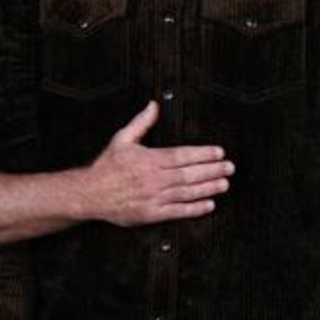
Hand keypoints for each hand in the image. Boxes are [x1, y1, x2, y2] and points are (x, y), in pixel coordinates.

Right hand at [83, 101, 232, 226]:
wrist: (90, 193)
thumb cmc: (107, 167)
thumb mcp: (122, 139)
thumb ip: (141, 122)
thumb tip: (154, 105)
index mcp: (149, 159)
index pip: (182, 155)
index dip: (203, 154)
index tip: (219, 152)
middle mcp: (154, 179)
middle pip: (189, 174)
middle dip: (212, 170)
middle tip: (229, 167)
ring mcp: (154, 197)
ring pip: (187, 192)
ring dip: (208, 188)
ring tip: (224, 184)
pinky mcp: (151, 214)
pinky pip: (177, 211)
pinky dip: (194, 209)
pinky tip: (209, 204)